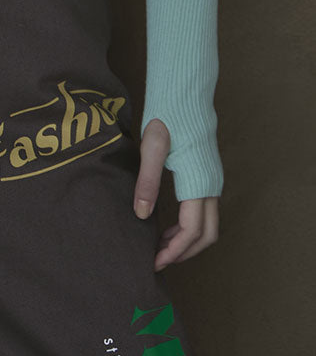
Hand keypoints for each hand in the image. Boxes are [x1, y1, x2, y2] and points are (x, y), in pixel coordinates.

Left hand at [132, 118, 219, 271]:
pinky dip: (190, 228)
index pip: (191, 230)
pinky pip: (205, 212)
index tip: (154, 261)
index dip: (173, 251)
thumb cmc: (166, 115)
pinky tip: (167, 227)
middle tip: (156, 260)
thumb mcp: (151, 147)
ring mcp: (213, 181)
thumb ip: (147, 182)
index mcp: (199, 181)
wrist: (184, 94)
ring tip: (159, 246)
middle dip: (184, 253)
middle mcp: (211, 185)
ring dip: (187, 242)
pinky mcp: (208, 176)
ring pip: (209, 225)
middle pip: (207, 235)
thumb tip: (141, 215)